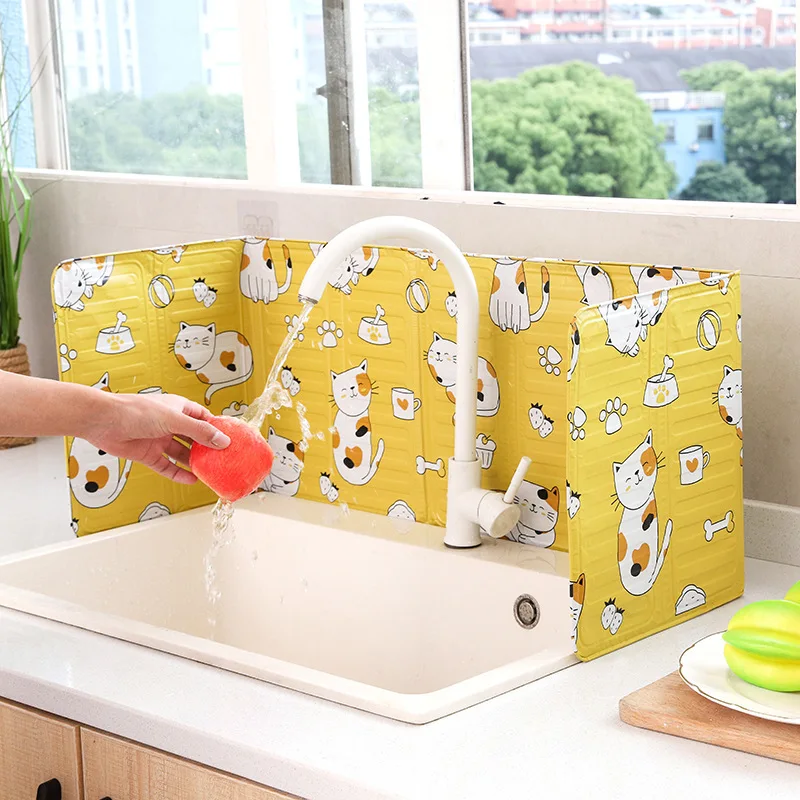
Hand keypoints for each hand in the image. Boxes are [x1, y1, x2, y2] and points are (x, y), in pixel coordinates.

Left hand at [83, 394, 229, 483]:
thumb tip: (223, 442)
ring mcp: (159, 440)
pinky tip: (191, 480)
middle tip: (222, 460)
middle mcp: (170, 424)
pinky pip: (166, 466)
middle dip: (207, 449)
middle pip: (194, 438)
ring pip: (181, 454)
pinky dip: (178, 473)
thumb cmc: (136, 411)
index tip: (230, 439)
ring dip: (194, 463)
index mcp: (178, 409)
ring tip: (209, 472)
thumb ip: (199, 432)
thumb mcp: (174, 419)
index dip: (216, 428)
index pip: (203, 418)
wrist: (103, 421)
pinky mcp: (147, 454)